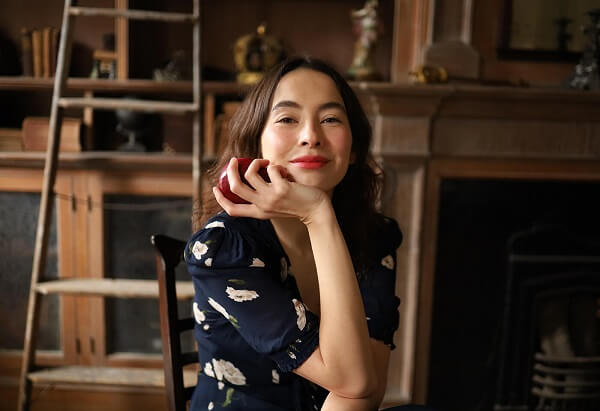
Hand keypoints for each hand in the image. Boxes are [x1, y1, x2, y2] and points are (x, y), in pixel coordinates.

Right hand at [213, 157, 329, 223]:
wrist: (316, 211)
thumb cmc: (297, 205)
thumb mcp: (275, 206)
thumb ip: (263, 197)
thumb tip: (251, 176)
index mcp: (258, 213)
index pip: (232, 210)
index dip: (220, 199)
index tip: (215, 187)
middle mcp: (261, 206)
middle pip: (235, 187)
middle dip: (231, 170)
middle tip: (234, 161)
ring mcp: (270, 198)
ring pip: (250, 174)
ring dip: (255, 162)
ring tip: (265, 163)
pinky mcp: (281, 189)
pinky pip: (271, 169)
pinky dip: (275, 165)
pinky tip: (283, 171)